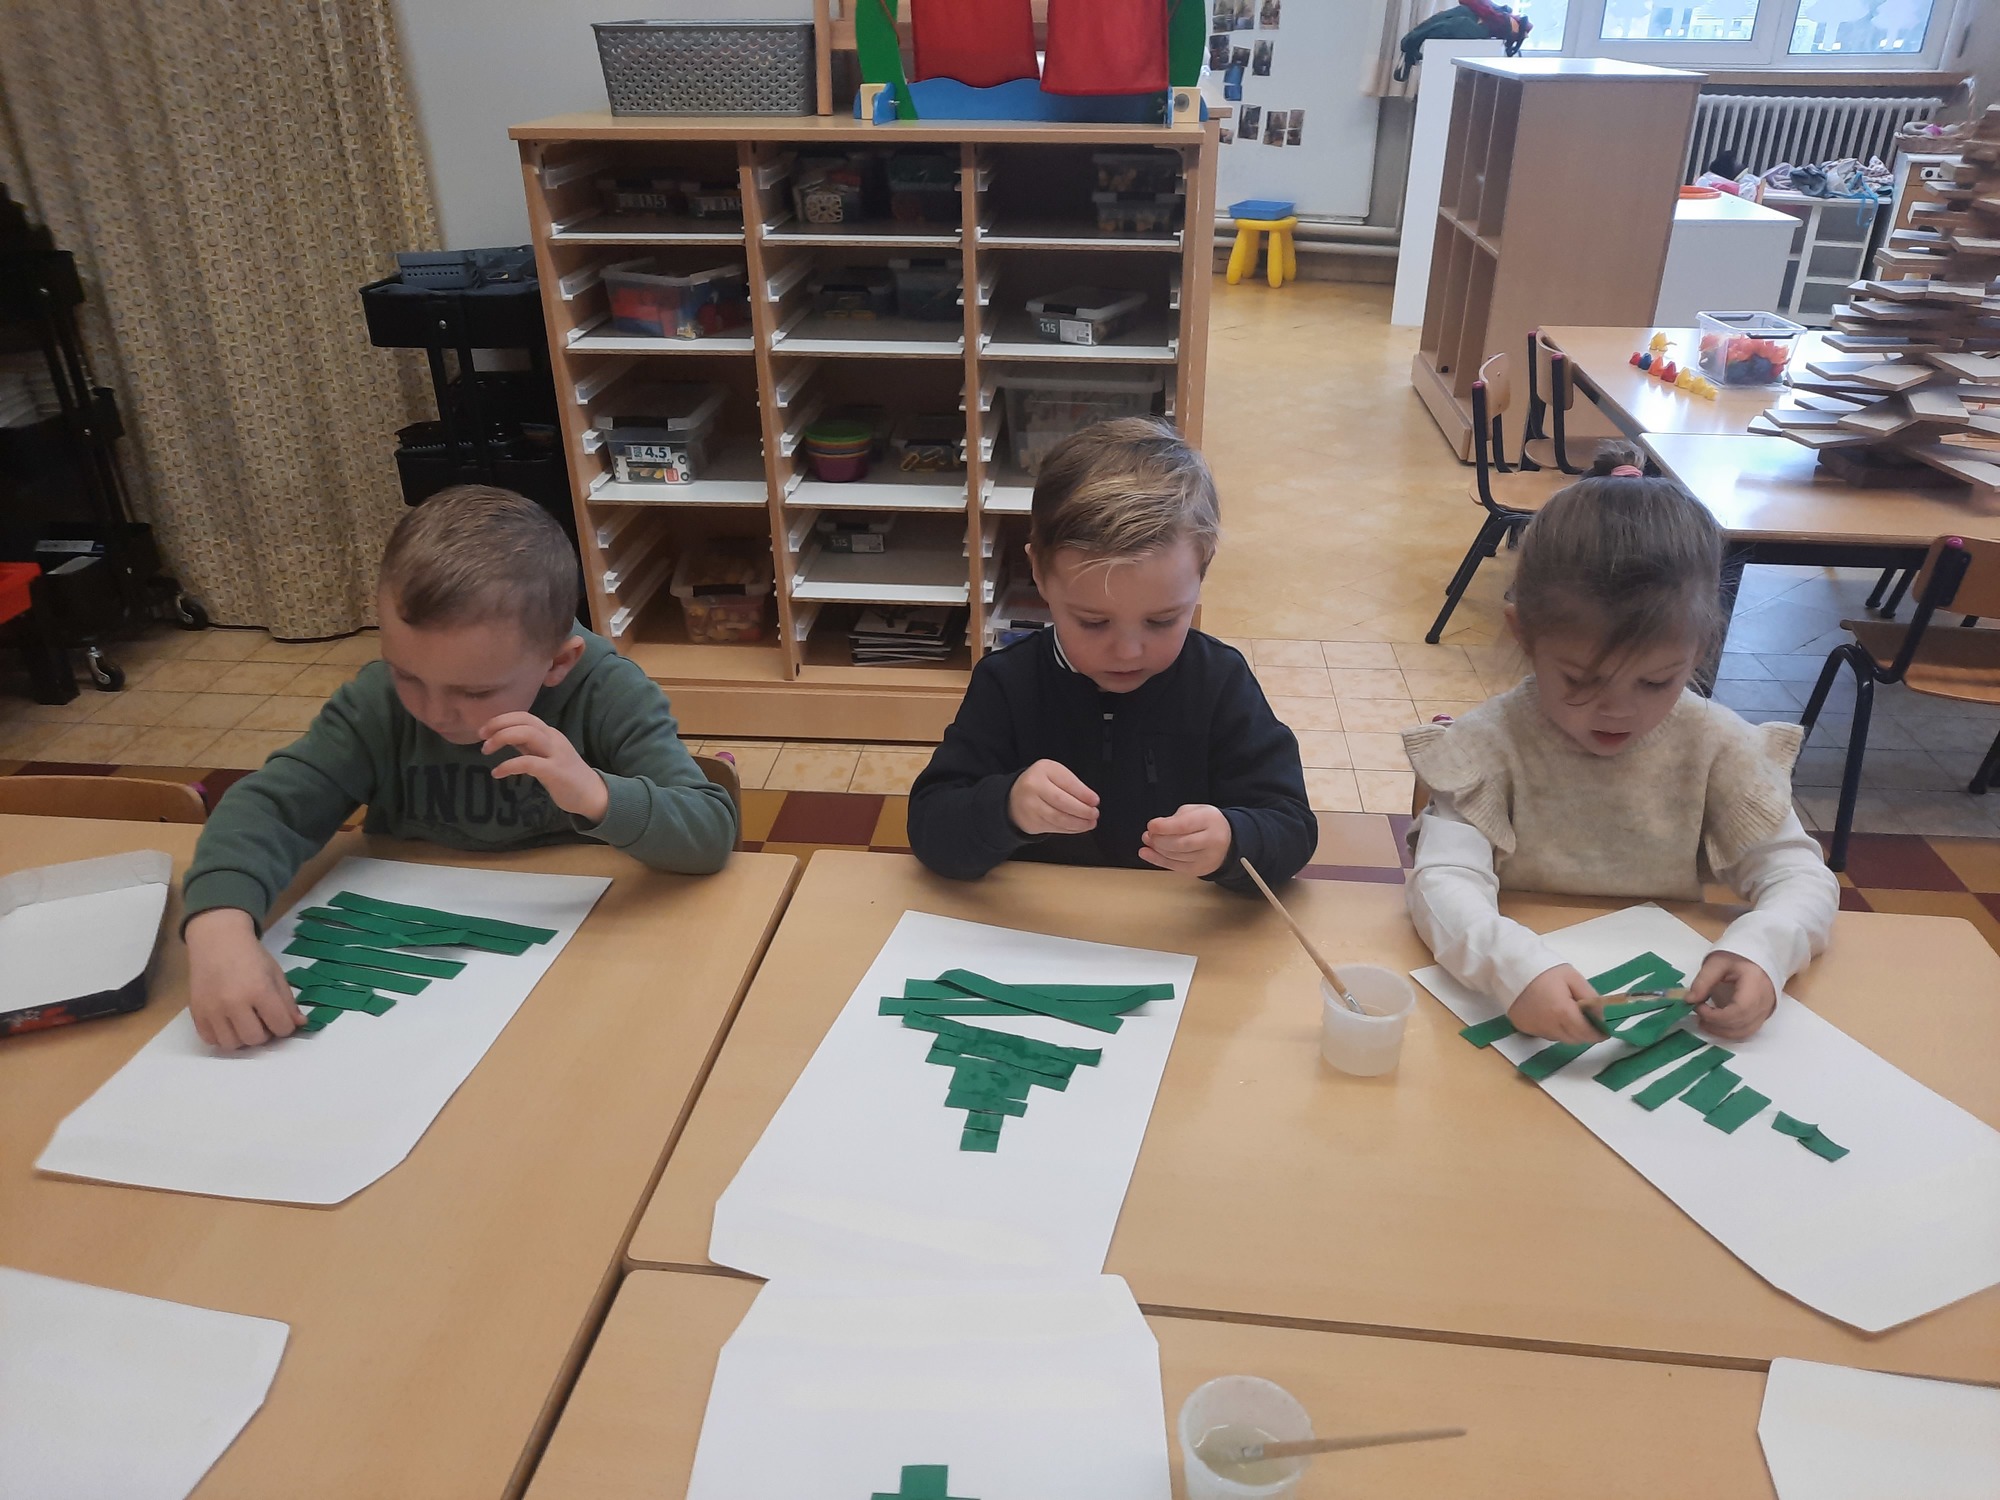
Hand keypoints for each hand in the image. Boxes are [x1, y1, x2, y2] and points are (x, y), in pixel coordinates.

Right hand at [185, 908, 302, 1049]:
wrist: (217, 940)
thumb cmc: (250, 955)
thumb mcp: (276, 974)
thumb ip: (288, 1002)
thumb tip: (299, 1024)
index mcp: (260, 990)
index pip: (281, 1027)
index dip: (285, 1026)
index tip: (281, 1019)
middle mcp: (234, 1003)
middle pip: (255, 1039)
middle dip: (264, 1033)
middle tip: (262, 1020)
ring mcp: (212, 1009)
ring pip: (231, 1044)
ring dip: (242, 1037)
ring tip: (245, 1022)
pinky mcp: (196, 1011)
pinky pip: (210, 1040)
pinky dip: (221, 1036)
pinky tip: (228, 1023)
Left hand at [481, 711, 608, 822]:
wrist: (592, 795)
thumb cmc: (566, 776)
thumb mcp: (545, 756)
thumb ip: (527, 746)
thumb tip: (503, 738)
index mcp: (549, 734)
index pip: (524, 716)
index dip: (501, 719)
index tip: (484, 730)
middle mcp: (553, 739)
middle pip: (524, 720)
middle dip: (499, 724)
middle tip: (481, 737)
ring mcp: (556, 754)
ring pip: (527, 734)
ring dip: (502, 738)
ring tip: (486, 750)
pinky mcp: (555, 771)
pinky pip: (528, 763)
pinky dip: (508, 765)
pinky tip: (497, 772)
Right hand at [1007, 759, 1099, 836]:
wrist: (1014, 798)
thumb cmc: (1040, 784)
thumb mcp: (1054, 774)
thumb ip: (1072, 784)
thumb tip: (1090, 801)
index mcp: (1043, 770)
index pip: (1066, 782)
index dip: (1083, 794)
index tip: (1095, 801)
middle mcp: (1033, 786)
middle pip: (1062, 801)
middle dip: (1082, 810)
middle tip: (1094, 814)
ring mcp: (1031, 806)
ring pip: (1059, 818)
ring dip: (1078, 823)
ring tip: (1090, 823)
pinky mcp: (1032, 822)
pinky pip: (1055, 827)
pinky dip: (1070, 829)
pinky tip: (1078, 827)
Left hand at [1139, 803, 1232, 877]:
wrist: (1228, 840)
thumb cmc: (1207, 823)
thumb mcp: (1195, 811)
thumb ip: (1176, 818)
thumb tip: (1155, 829)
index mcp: (1209, 820)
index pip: (1184, 825)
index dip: (1164, 827)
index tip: (1151, 826)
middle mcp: (1211, 840)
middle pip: (1179, 843)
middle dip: (1159, 840)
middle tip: (1149, 835)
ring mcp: (1207, 857)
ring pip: (1176, 856)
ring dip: (1157, 849)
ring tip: (1149, 841)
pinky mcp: (1200, 869)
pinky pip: (1176, 867)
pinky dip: (1158, 860)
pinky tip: (1147, 853)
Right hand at [1508, 964, 1602, 1043]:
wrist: (1511, 966)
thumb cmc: (1545, 970)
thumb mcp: (1573, 978)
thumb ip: (1591, 997)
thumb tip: (1602, 1015)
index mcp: (1562, 1012)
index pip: (1586, 1033)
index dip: (1598, 1034)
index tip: (1605, 1031)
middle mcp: (1548, 1026)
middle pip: (1573, 1039)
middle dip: (1584, 1034)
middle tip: (1589, 1022)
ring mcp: (1533, 1028)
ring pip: (1559, 1038)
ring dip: (1568, 1031)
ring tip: (1569, 1015)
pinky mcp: (1523, 1028)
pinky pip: (1544, 1034)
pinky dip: (1553, 1028)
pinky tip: (1551, 1014)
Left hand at [1687, 950, 1777, 1039]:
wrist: (1753, 960)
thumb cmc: (1737, 958)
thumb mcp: (1716, 963)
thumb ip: (1702, 981)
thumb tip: (1689, 999)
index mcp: (1756, 983)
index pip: (1741, 1009)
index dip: (1718, 1015)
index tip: (1699, 1007)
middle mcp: (1765, 1000)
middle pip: (1742, 1023)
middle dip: (1716, 1023)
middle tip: (1698, 1013)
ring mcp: (1765, 1010)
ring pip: (1745, 1032)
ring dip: (1721, 1031)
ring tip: (1702, 1021)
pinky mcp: (1760, 1016)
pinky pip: (1746, 1031)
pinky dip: (1728, 1032)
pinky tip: (1713, 1025)